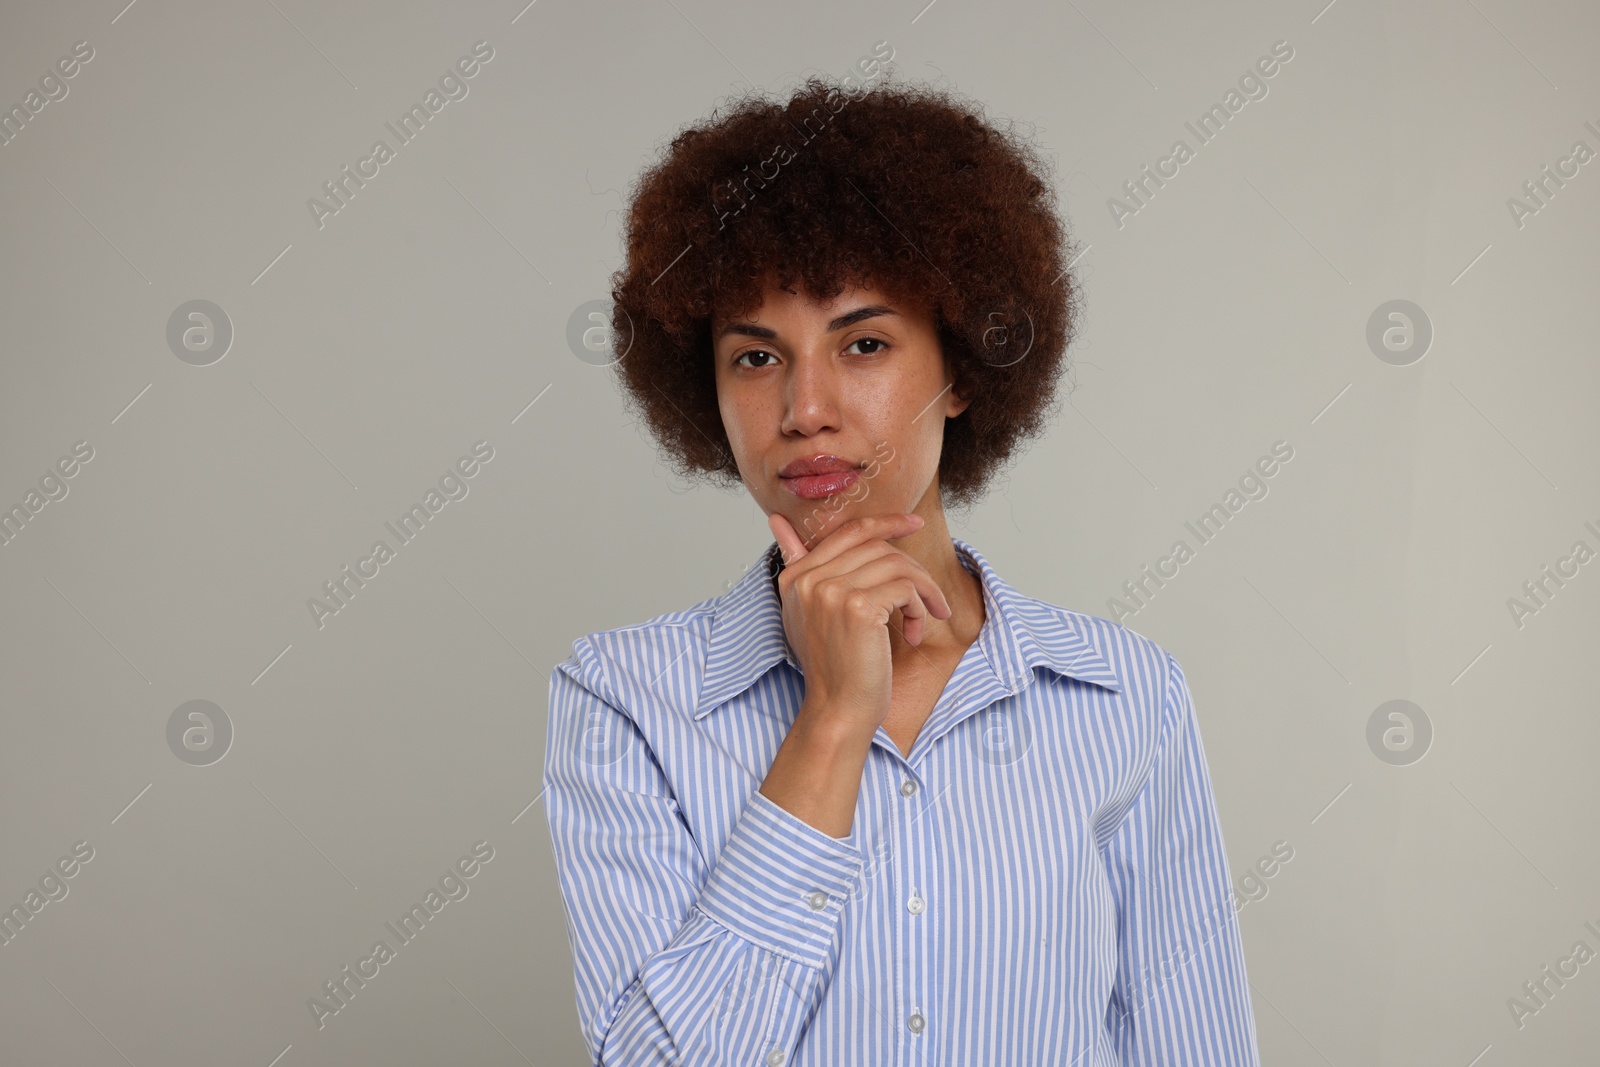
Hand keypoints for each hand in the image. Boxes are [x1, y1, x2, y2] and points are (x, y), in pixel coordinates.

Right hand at [767, 511, 952, 736]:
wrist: (838, 709)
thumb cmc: (834, 665)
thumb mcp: (807, 612)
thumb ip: (798, 564)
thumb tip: (776, 520)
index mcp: (795, 576)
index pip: (847, 531)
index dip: (885, 522)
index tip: (911, 524)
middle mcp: (808, 579)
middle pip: (876, 546)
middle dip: (912, 567)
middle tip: (930, 595)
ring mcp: (831, 591)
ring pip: (896, 565)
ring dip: (923, 590)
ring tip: (927, 616)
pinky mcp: (859, 608)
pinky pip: (906, 588)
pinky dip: (922, 607)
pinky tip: (916, 631)